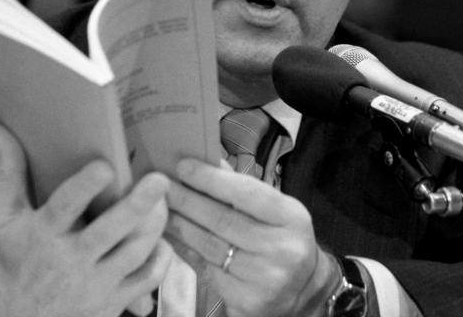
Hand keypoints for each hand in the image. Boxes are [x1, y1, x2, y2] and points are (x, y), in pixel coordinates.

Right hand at [0, 124, 173, 316]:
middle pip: (110, 231)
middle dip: (138, 204)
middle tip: (159, 180)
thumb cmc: (15, 259)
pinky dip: (160, 259)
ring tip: (163, 202)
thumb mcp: (6, 218)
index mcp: (43, 234)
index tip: (105, 165)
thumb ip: (9, 172)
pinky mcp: (111, 302)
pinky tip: (161, 240)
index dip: (86, 185)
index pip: (66, 207)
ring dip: (154, 226)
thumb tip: (0, 129)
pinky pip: (146, 280)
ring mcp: (94, 284)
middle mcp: (70, 260)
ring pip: (134, 253)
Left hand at [165, 159, 335, 316]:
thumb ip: (242, 189)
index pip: (246, 193)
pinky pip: (206, 270)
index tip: (182, 166)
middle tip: (161, 186)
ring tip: (160, 209)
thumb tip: (206, 162)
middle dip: (186, 200)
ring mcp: (265, 278)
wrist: (302, 289)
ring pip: (209, 245)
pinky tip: (172, 237)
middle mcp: (283, 249)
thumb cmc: (281, 240)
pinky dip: (186, 250)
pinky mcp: (247, 301)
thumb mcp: (274, 210)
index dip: (211, 179)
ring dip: (179, 225)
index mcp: (292, 218)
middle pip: (223, 219)